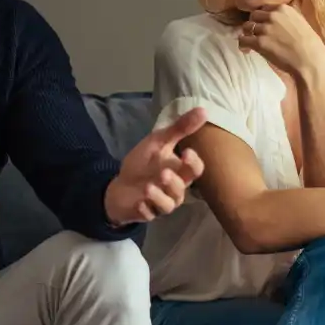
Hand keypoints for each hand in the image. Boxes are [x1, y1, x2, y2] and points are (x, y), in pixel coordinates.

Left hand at [104, 107, 208, 224]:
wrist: (121, 185)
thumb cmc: (143, 162)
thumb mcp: (159, 141)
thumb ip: (180, 128)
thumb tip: (203, 110)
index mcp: (180, 171)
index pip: (195, 170)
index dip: (193, 163)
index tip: (186, 152)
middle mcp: (174, 189)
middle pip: (182, 189)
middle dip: (174, 183)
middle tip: (163, 173)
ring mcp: (161, 203)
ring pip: (168, 205)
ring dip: (159, 196)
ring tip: (148, 187)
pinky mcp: (146, 212)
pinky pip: (149, 214)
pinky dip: (145, 209)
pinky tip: (139, 202)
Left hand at [237, 4, 324, 78]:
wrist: (310, 60)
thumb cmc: (310, 45)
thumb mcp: (301, 23)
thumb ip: (288, 18)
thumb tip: (281, 20)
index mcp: (283, 9)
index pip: (265, 8)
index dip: (262, 17)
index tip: (263, 24)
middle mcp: (272, 16)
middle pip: (254, 16)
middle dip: (254, 24)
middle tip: (256, 34)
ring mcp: (265, 29)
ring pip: (247, 27)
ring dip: (248, 34)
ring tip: (251, 43)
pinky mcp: (259, 42)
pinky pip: (243, 40)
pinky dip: (243, 45)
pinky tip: (246, 50)